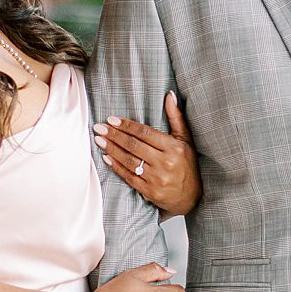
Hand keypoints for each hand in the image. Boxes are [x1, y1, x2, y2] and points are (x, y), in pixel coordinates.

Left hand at [95, 94, 199, 217]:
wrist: (191, 196)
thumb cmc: (187, 164)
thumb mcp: (185, 139)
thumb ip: (176, 116)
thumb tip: (170, 95)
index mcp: (174, 147)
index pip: (145, 133)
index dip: (126, 125)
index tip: (112, 119)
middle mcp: (165, 162)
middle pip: (134, 145)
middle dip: (114, 135)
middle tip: (99, 127)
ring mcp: (157, 178)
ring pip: (129, 160)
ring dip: (111, 149)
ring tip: (99, 140)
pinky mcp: (150, 191)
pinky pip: (129, 176)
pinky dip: (116, 166)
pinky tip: (106, 157)